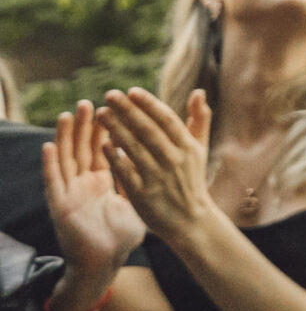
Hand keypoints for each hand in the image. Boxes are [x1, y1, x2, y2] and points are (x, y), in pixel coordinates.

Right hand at [44, 101, 144, 310]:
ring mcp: (71, 193)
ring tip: (67, 114)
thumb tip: (156, 159)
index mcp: (103, 181)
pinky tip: (48, 146)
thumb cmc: (121, 235)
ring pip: (66, 159)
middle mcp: (85, 183)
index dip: (107, 128)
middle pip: (83, 148)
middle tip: (89, 102)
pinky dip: (50, 164)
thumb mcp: (135, 201)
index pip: (104, 148)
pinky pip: (54, 182)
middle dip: (85, 126)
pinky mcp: (61, 206)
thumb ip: (140, 178)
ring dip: (65, 137)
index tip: (113, 106)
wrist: (105, 263)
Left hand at [99, 88, 217, 248]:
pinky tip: (103, 144)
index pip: (166, 119)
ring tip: (101, 114)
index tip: (131, 91)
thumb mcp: (199, 149)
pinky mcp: (143, 194)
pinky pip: (125, 171)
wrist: (191, 220)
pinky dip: (115, 156)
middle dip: (128, 110)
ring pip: (134, 148)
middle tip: (110, 94)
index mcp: (188, 147)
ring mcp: (158, 177)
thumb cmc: (191, 180)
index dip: (149, 104)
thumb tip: (198, 91)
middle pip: (147, 130)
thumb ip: (199, 119)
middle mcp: (174, 160)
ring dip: (116, 128)